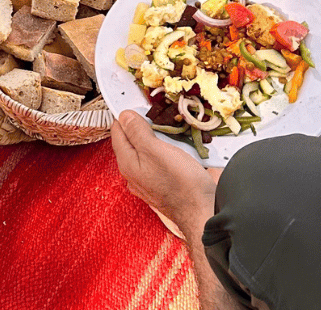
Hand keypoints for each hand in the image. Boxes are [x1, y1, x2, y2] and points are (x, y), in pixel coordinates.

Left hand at [110, 110, 217, 237]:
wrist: (203, 212)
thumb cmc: (180, 182)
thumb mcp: (155, 149)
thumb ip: (136, 131)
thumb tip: (123, 115)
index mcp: (126, 163)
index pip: (117, 131)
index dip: (127, 116)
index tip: (141, 108)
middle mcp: (132, 174)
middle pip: (131, 142)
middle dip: (143, 128)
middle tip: (159, 120)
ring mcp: (147, 182)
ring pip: (146, 152)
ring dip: (157, 141)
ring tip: (171, 135)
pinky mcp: (162, 187)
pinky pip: (158, 163)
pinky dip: (166, 154)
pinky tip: (178, 151)